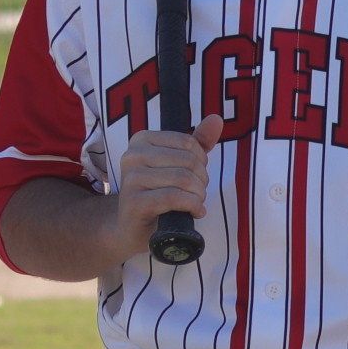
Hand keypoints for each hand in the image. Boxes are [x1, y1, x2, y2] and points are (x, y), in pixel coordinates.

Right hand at [113, 115, 222, 262]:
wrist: (131, 229)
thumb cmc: (158, 194)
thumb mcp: (178, 164)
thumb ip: (198, 141)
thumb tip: (217, 119)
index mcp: (141, 140)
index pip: (188, 143)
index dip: (201, 161)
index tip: (196, 176)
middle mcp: (132, 155)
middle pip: (187, 161)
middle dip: (201, 180)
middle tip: (198, 193)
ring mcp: (131, 179)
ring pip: (183, 179)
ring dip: (198, 195)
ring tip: (196, 203)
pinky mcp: (134, 202)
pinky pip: (174, 197)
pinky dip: (192, 206)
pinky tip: (196, 212)